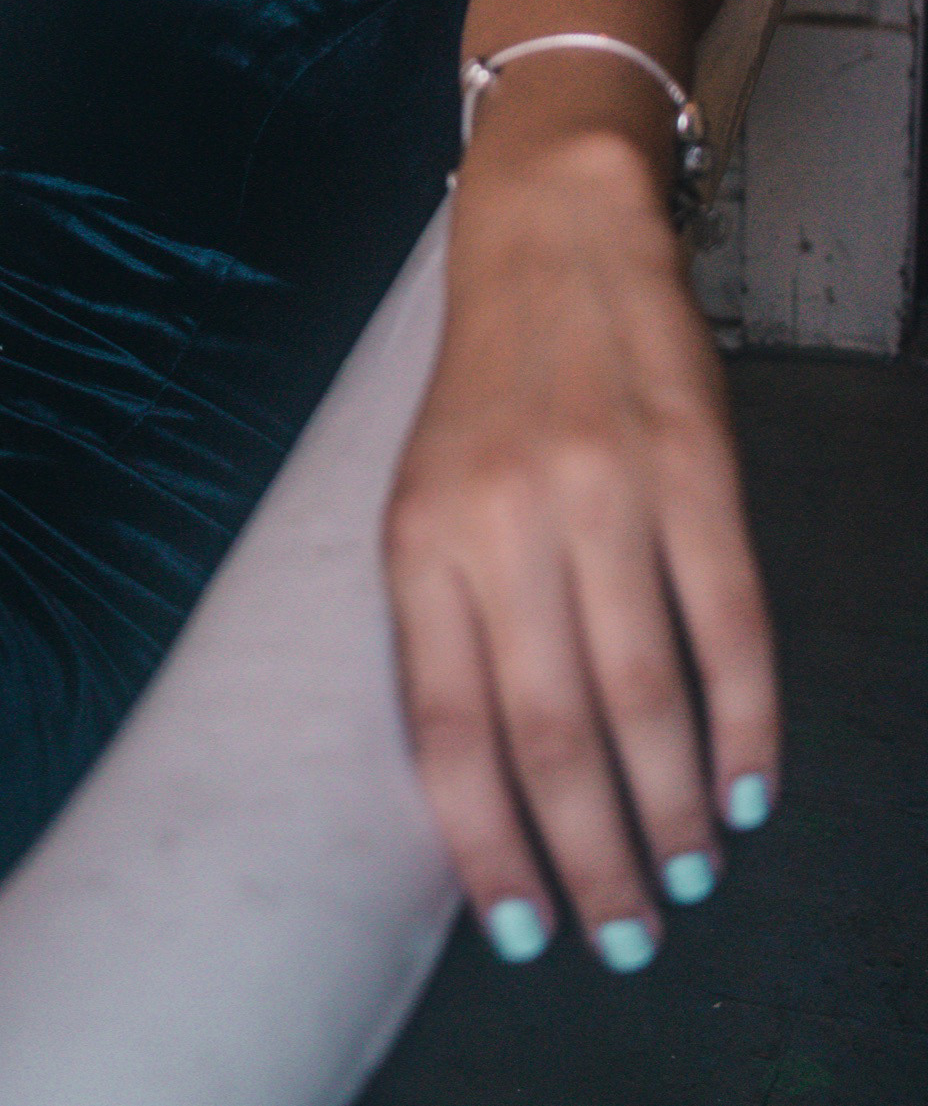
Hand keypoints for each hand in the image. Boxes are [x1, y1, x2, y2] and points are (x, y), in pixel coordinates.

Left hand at [383, 130, 778, 970]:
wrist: (550, 234)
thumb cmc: (480, 393)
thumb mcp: (422, 498)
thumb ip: (449, 624)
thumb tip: (496, 784)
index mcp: (417, 544)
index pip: (445, 733)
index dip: (488, 848)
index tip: (528, 930)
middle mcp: (501, 525)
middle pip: (550, 735)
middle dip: (593, 858)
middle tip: (628, 936)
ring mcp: (601, 492)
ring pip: (642, 694)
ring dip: (675, 806)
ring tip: (692, 872)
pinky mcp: (693, 465)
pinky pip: (726, 620)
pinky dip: (746, 718)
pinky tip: (753, 783)